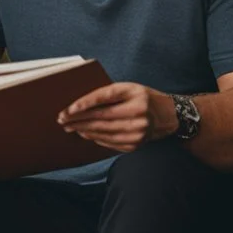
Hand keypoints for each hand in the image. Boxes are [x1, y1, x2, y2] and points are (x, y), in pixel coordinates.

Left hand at [56, 83, 177, 152]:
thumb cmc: (144, 98)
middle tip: (62, 120)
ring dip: (84, 130)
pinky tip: (85, 133)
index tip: (67, 110)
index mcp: (135, 95)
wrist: (169, 116)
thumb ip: (109, 94)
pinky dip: (95, 138)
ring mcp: (138, 132)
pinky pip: (110, 142)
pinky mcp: (136, 144)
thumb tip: (82, 105)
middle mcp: (138, 114)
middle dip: (79, 120)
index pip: (104, 99)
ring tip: (70, 127)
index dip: (84, 105)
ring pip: (103, 132)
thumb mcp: (130, 88)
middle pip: (101, 118)